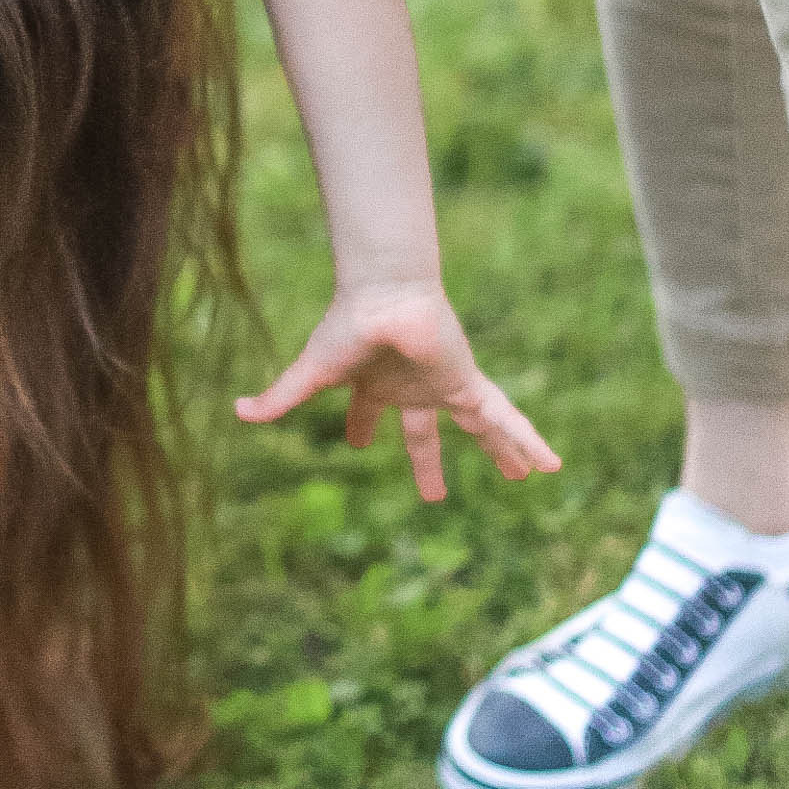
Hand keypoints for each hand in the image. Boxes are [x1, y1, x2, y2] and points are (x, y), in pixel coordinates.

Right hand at [235, 280, 559, 503]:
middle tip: (434, 494)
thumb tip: (238, 412)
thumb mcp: (313, 372)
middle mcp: (413, 386)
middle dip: (426, 461)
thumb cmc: (348, 325)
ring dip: (500, 451)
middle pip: (423, 432)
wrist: (387, 294)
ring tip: (524, 476)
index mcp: (375, 382)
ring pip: (478, 426)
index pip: (366, 413)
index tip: (356, 445)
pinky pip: (504, 419)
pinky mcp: (469, 383)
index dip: (360, 429)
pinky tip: (551, 465)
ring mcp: (445, 385)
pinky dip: (527, 441)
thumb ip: (280, 397)